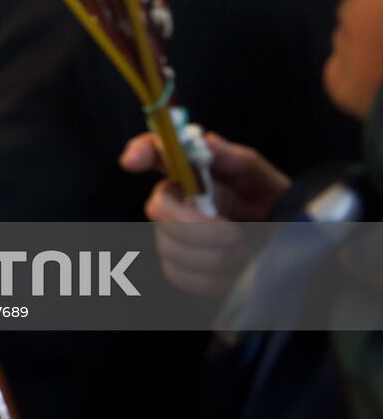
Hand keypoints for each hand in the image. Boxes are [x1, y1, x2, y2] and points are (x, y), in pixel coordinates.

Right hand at [120, 132, 289, 296]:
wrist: (287, 248)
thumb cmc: (273, 205)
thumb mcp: (262, 179)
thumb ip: (235, 158)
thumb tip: (205, 140)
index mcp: (192, 171)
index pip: (155, 152)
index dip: (139, 152)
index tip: (132, 161)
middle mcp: (175, 200)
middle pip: (159, 208)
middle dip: (197, 226)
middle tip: (235, 234)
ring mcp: (173, 235)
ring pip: (170, 246)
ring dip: (214, 254)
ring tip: (243, 251)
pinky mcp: (179, 268)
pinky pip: (179, 274)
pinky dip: (211, 277)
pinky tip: (232, 271)